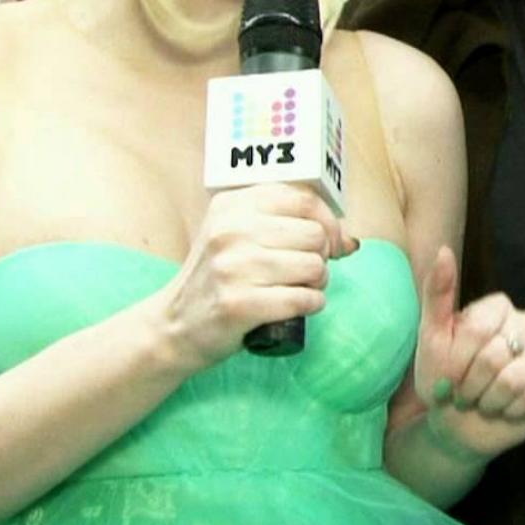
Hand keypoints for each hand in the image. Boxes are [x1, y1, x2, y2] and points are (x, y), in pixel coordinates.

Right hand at [157, 183, 354, 371]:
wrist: (174, 325)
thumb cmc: (219, 278)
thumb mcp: (240, 237)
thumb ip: (289, 227)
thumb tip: (350, 240)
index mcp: (232, 206)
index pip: (304, 199)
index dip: (329, 223)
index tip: (331, 242)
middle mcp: (230, 231)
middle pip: (314, 235)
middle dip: (322, 257)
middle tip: (306, 271)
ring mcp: (232, 268)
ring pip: (313, 267)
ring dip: (317, 284)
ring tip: (299, 289)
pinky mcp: (238, 304)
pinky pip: (302, 299)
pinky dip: (311, 305)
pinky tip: (300, 306)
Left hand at [410, 247, 524, 463]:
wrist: (458, 425)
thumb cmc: (445, 380)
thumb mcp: (432, 338)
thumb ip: (437, 294)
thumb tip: (443, 250)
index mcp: (498, 307)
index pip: (478, 330)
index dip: (458, 361)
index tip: (448, 374)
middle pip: (495, 356)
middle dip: (472, 386)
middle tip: (465, 395)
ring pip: (516, 378)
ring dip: (490, 400)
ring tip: (484, 403)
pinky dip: (512, 410)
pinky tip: (506, 410)